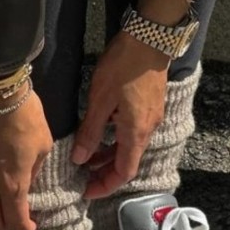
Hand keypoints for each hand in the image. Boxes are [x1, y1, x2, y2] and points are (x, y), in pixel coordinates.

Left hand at [71, 31, 168, 198]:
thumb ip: (90, 132)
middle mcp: (147, 130)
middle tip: (82, 176)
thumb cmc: (124, 67)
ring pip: (130, 148)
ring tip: (87, 156)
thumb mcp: (100, 100)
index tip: (86, 191)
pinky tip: (102, 133)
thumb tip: (79, 159)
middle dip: (105, 173)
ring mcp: (151, 118)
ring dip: (110, 156)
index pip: (123, 172)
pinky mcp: (150, 107)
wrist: (150, 38)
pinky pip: (133, 134)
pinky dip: (117, 141)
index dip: (105, 186)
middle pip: (128, 163)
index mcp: (135, 133)